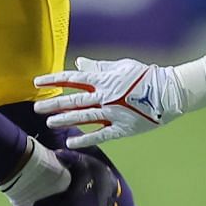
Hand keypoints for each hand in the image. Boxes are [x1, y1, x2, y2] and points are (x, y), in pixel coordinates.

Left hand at [34, 56, 205, 148]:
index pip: (73, 78)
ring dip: (65, 119)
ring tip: (49, 122)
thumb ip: (98, 67)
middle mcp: (105, 96)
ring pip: (84, 117)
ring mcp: (113, 113)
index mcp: (104, 79)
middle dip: (53, 103)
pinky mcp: (122, 128)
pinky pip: (101, 134)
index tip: (37, 82)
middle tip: (36, 107)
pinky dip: (85, 139)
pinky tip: (70, 142)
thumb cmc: (145, 77)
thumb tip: (79, 63)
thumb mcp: (121, 66)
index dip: (53, 80)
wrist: (169, 92)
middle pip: (74, 100)